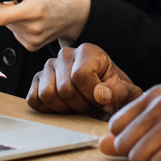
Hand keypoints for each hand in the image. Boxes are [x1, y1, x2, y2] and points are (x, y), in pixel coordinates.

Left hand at [0, 0, 91, 51]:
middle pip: (2, 19)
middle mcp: (32, 30)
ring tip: (29, 6)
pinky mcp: (32, 46)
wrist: (79, 13)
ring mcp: (32, 41)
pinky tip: (32, 17)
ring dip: (11, 14)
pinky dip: (18, 23)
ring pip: (8, 25)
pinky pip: (15, 32)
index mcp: (33, 11)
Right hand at [27, 43, 142, 117]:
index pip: (81, 76)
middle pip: (64, 88)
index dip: (91, 95)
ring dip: (64, 108)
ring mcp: (49, 66)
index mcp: (88, 51)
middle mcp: (66, 54)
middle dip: (79, 105)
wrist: (103, 97)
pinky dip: (48, 109)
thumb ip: (119, 92)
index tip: (100, 99)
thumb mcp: (126, 93)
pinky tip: (63, 106)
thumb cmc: (115, 93)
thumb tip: (100, 94)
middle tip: (89, 105)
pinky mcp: (37, 80)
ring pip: (47, 94)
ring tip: (77, 105)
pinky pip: (34, 99)